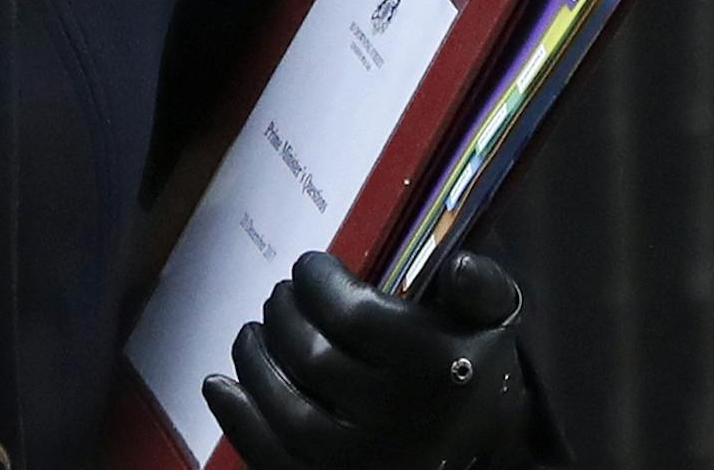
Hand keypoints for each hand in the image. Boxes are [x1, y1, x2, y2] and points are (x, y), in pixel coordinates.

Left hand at [204, 248, 530, 469]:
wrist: (484, 456)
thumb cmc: (471, 375)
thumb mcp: (492, 325)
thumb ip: (480, 287)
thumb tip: (457, 263)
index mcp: (435, 369)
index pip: (350, 312)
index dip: (316, 279)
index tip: (311, 269)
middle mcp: (400, 420)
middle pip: (309, 353)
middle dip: (283, 312)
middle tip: (281, 298)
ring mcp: (364, 461)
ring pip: (283, 402)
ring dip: (254, 358)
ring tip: (254, 333)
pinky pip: (271, 455)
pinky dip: (237, 416)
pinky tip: (221, 385)